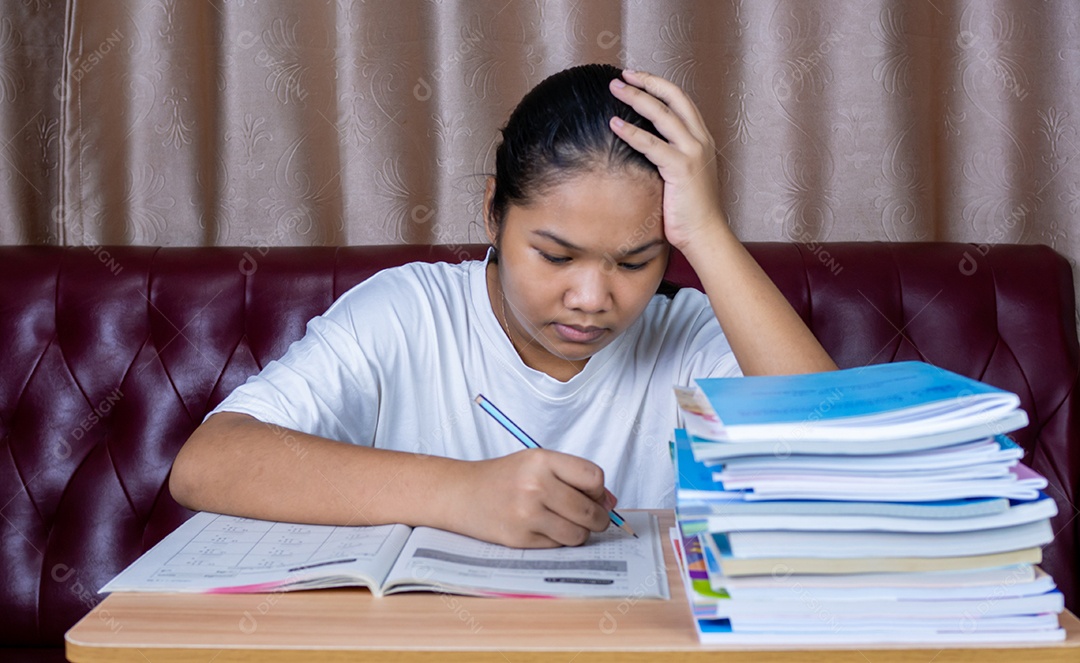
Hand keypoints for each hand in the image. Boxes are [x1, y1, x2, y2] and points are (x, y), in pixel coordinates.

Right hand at [451, 449, 614, 547]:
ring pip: (578, 534)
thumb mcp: (537, 464)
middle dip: (597, 519)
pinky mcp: (520, 539)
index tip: (594, 496)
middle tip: (592, 519)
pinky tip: (543, 529)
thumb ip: (573, 478)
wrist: (462, 494)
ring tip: (565, 524)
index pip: (593, 477)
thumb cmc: (504, 478)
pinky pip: (557, 546)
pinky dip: (557, 541)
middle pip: (590, 511)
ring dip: (578, 533)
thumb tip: (610, 503)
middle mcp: (535, 485)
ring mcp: (527, 514)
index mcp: (542, 460)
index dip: (599, 490)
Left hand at [608, 69, 727, 251]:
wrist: (705, 234)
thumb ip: (668, 157)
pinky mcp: (682, 169)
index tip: (637, 78)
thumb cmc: (689, 211)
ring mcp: (693, 153)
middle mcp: (701, 140)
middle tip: (623, 75)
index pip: (681, 101)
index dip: (659, 86)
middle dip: (648, 82)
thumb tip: (642, 148)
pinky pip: (652, 145)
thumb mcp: (681, 176)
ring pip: (663, 115)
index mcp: (701, 140)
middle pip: (674, 98)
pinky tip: (615, 123)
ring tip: (615, 89)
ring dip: (637, 98)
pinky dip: (632, 132)